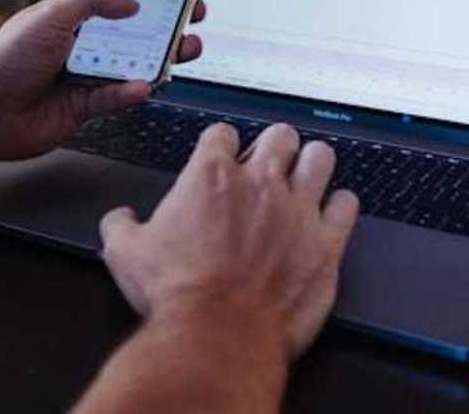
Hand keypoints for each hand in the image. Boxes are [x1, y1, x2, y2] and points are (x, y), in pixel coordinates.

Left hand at [0, 0, 205, 162]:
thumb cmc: (5, 60)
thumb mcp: (50, 16)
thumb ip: (92, 0)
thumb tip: (130, 1)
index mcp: (71, 17)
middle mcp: (81, 45)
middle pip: (133, 33)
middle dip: (166, 25)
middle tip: (193, 17)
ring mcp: (84, 77)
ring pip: (132, 66)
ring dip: (160, 59)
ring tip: (184, 50)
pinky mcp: (84, 108)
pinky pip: (116, 98)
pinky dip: (131, 92)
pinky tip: (143, 86)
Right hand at [99, 123, 359, 360]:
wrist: (217, 335)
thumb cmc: (177, 294)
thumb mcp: (125, 254)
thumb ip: (121, 225)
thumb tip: (120, 220)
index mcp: (211, 175)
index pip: (223, 133)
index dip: (221, 144)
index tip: (221, 158)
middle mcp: (260, 183)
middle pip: (279, 134)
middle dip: (274, 145)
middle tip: (268, 164)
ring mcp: (298, 210)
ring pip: (320, 157)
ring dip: (312, 164)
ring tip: (305, 176)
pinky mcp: (326, 243)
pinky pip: (347, 204)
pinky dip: (340, 206)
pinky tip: (330, 214)